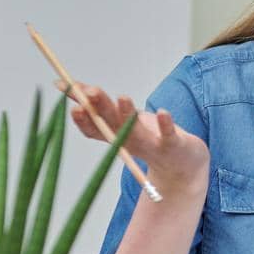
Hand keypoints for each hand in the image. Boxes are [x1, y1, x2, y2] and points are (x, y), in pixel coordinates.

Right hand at [56, 80, 209, 196]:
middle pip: (111, 124)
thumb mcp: (120, 122)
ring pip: (136, 130)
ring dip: (128, 114)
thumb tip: (71, 86)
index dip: (81, 117)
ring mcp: (151, 144)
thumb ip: (97, 107)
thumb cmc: (148, 139)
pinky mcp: (172, 144)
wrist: (182, 167)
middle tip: (91, 92)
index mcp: (115, 136)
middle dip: (100, 108)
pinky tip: (163, 113)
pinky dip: (165, 124)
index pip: (93, 128)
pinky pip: (168, 134)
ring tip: (122, 97)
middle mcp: (129, 142)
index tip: (71, 101)